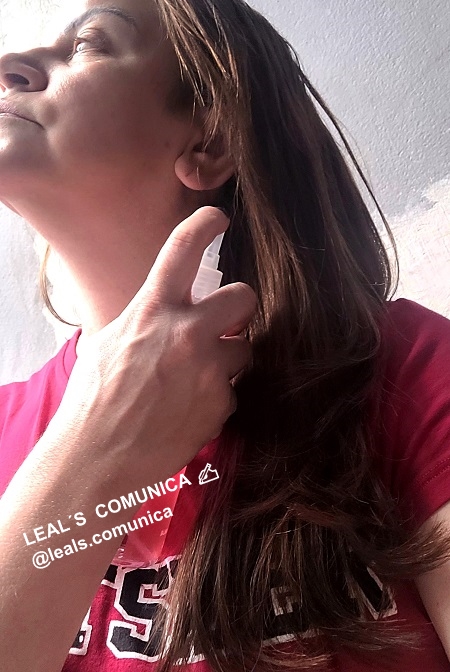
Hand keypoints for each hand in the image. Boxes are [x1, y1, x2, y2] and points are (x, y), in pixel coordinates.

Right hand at [55, 206, 257, 485]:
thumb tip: (166, 305)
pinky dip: (217, 395)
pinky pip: (233, 389)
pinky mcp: (221, 404)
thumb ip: (147, 317)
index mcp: (153, 310)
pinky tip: (189, 408)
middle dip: (239, 306)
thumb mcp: (111, 341)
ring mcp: (208, 370)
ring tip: (195, 377)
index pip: (183, 248)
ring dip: (227, 357)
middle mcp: (187, 333)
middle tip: (223, 320)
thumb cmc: (93, 398)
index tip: (218, 218)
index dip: (206, 223)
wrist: (97, 459)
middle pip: (245, 296)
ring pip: (244, 347)